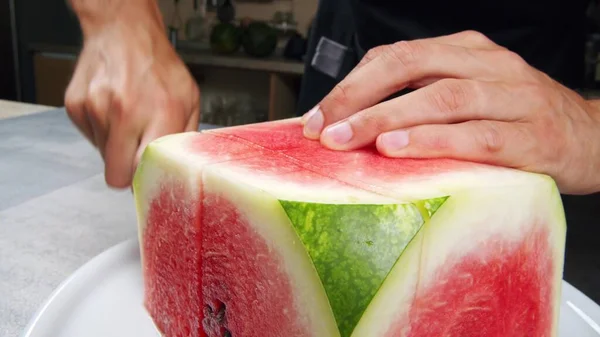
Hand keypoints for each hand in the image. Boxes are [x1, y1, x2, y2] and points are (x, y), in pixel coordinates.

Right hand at [65, 12, 198, 187]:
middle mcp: (125, 113)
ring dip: (116, 145)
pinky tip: (113, 110)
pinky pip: (90, 137)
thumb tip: (179, 168)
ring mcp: (96, 109)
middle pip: (116, 175)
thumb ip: (185, 136)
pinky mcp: (76, 106)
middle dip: (127, 171)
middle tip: (137, 154)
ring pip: (103, 156)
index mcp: (159, 113)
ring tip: (128, 119)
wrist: (123, 30)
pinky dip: (102, 130)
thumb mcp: (189, 98)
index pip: (145, 170)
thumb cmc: (158, 64)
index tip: (150, 178)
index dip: (146, 179)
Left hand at [302, 31, 599, 194]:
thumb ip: (421, 100)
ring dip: (387, 118)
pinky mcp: (533, 136)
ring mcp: (513, 97)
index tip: (317, 117)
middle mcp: (488, 65)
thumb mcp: (469, 96)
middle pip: (412, 67)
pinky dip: (435, 141)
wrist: (591, 137)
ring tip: (349, 139)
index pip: (397, 57)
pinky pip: (478, 136)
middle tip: (322, 130)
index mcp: (466, 51)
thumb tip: (354, 124)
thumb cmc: (518, 119)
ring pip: (442, 98)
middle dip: (359, 99)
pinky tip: (400, 150)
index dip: (351, 85)